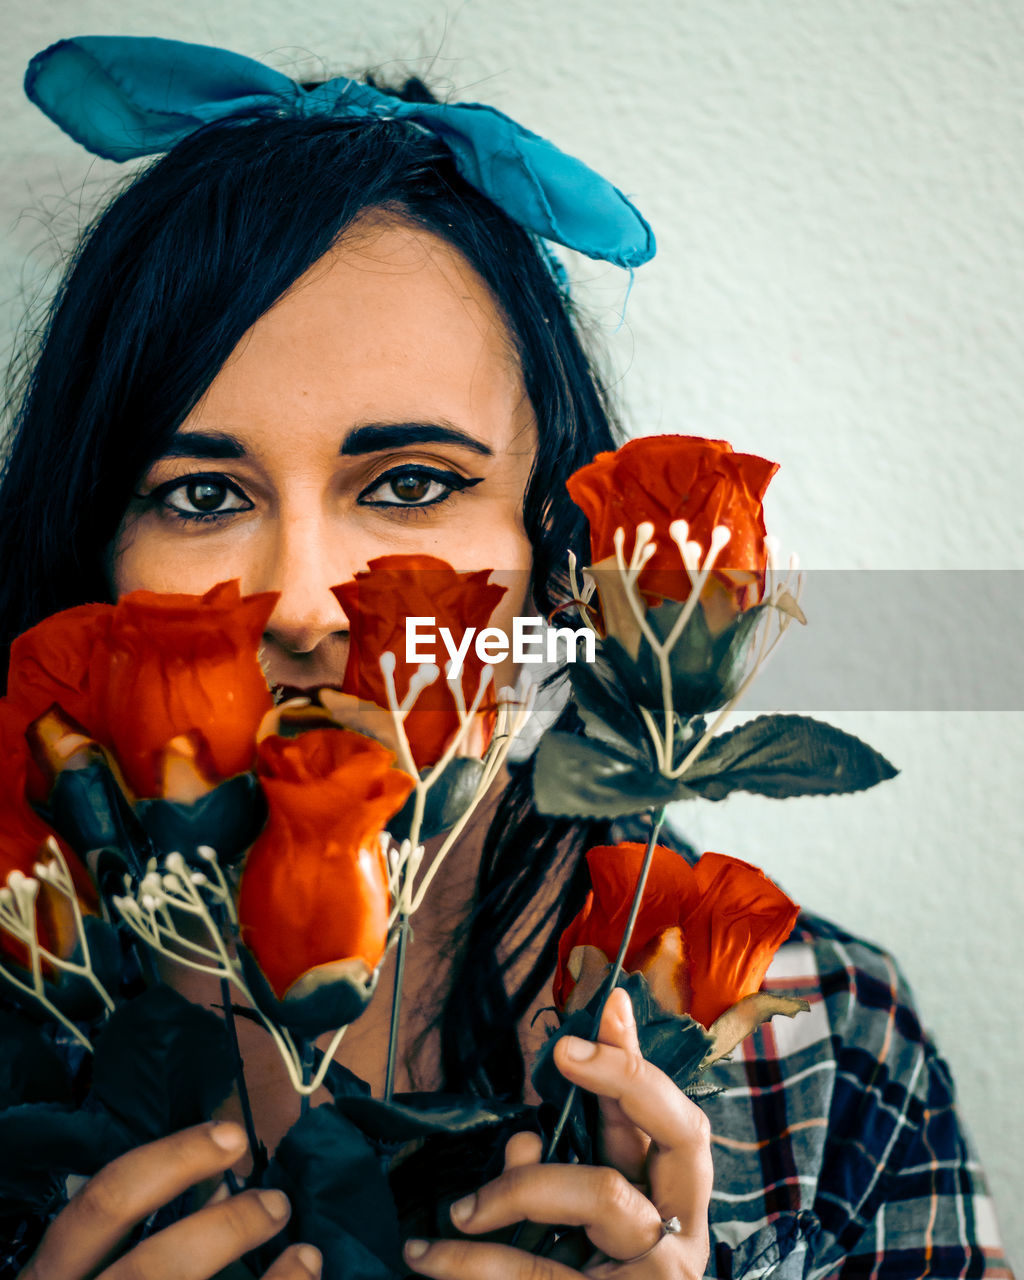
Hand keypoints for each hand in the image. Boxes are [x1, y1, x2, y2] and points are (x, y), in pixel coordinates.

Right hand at [18, 1122, 321, 1279]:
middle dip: (226, 1229)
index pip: (103, 1204)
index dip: (172, 1161)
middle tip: (278, 1203)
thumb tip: (221, 1190)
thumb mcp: (100, 1270)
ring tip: (306, 1256)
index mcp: (53, 1276)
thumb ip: (149, 1236)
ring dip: (260, 1274)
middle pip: (152, 1269)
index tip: (233, 1136)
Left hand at [402, 988, 711, 1276]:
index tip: (609, 1001)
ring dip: (520, 1182)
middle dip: (624, 1077)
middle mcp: (684, 1231)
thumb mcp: (578, 1228)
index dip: (641, 1055)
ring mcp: (659, 1274)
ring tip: (458, 1211)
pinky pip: (537, 1272)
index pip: (670, 1114)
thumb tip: (525, 1132)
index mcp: (675, 1201)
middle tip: (565, 1050)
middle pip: (680, 1131)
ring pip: (600, 1191)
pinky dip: (472, 1262)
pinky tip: (428, 1258)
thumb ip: (561, 1172)